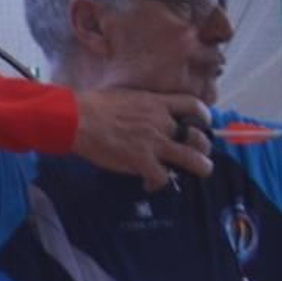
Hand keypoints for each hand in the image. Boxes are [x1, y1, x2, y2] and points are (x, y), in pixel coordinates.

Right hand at [71, 89, 212, 190]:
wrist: (77, 119)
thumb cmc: (92, 106)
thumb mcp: (125, 96)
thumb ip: (139, 104)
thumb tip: (137, 112)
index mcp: (156, 103)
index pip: (193, 106)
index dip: (204, 115)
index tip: (204, 122)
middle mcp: (161, 123)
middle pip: (196, 135)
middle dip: (204, 146)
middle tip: (202, 152)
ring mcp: (153, 143)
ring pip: (190, 158)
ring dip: (200, 166)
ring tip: (202, 171)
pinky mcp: (141, 161)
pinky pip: (161, 177)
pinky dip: (158, 183)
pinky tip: (150, 185)